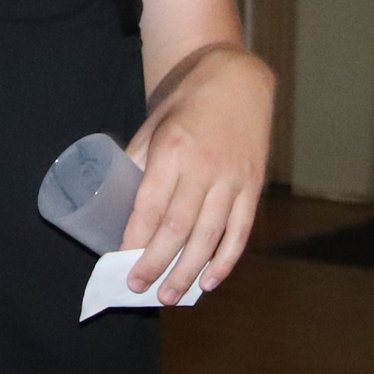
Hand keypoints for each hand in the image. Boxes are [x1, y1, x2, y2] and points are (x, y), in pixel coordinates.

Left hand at [120, 44, 271, 304]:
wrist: (238, 78)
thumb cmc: (187, 101)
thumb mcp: (153, 123)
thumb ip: (139, 161)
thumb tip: (121, 203)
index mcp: (173, 149)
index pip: (151, 205)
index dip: (136, 238)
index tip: (120, 261)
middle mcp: (204, 167)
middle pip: (178, 228)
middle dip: (156, 263)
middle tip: (139, 288)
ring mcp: (233, 178)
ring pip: (209, 236)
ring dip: (188, 270)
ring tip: (170, 295)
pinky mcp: (253, 185)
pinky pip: (240, 230)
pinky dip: (226, 259)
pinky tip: (210, 280)